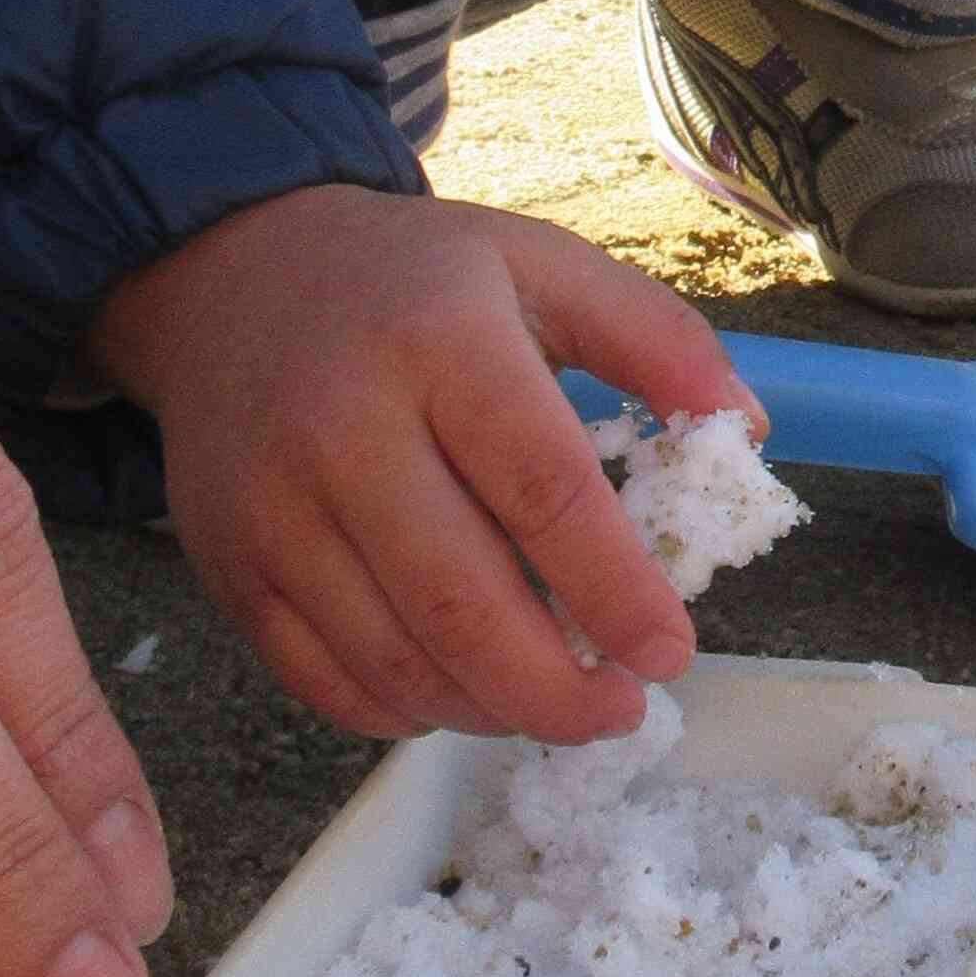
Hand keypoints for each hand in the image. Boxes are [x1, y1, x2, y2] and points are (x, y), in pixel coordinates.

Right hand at [88, 183, 761, 748]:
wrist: (239, 274)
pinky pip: (321, 679)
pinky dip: (403, 712)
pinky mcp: (228, 565)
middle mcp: (343, 426)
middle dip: (557, 689)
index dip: (617, 590)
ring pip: (391, 659)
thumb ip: (655, 336)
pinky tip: (462, 692)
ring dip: (489, 709)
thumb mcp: (543, 265)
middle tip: (624, 709)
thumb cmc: (417, 281)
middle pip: (459, 603)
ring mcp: (272, 506)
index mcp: (442, 340)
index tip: (673, 649)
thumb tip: (747, 430)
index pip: (543, 490)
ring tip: (557, 704)